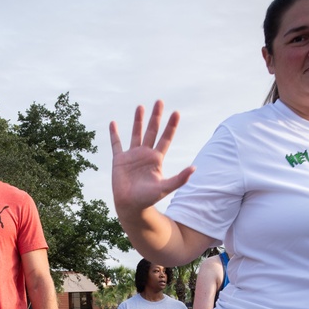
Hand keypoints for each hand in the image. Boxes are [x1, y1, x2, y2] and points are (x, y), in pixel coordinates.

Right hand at [110, 101, 194, 219]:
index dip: (171, 126)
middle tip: (160, 102)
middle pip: (152, 131)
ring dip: (138, 121)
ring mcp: (132, 156)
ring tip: (140, 107)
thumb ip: (179, 178)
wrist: (130, 206)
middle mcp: (145, 154)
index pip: (165, 138)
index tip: (176, 113)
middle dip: (156, 117)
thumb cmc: (148, 199)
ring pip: (136, 134)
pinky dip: (114, 134)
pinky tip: (114, 123)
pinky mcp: (119, 160)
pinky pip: (116, 144)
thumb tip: (194, 169)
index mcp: (156, 159)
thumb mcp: (165, 187)